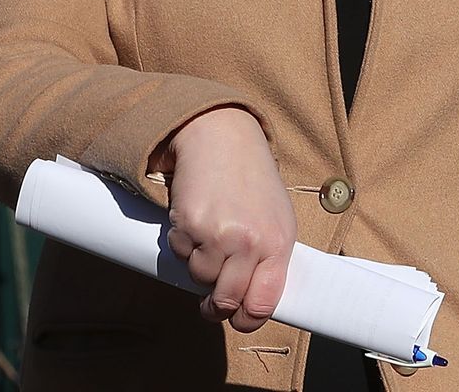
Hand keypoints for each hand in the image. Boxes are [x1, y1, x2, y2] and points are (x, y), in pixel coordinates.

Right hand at [158, 108, 296, 332]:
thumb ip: (269, 259)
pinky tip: (196, 219)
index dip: (246, 320)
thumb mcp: (275, 218)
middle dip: (214, 307)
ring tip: (210, 235)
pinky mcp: (188, 225)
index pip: (263, 302)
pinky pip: (180, 255)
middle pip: (225, 300)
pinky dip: (183, 245)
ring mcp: (218, 234)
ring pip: (199, 279)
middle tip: (210, 305)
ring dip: (199, 265)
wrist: (221, 138)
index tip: (237, 320)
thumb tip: (254, 302)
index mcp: (278, 242)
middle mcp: (250, 242)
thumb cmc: (251, 181)